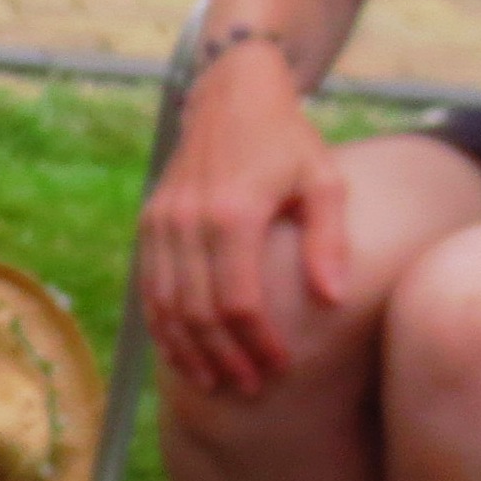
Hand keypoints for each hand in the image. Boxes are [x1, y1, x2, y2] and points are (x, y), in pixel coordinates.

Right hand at [137, 41, 349, 395]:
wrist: (230, 93)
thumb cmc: (287, 140)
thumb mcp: (324, 180)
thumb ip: (328, 240)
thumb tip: (331, 300)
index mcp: (232, 212)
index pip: (238, 301)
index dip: (257, 343)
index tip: (280, 367)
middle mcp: (188, 220)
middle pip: (198, 312)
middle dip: (225, 357)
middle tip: (251, 387)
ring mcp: (162, 221)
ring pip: (166, 305)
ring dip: (188, 350)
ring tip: (215, 382)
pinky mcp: (150, 221)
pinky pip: (149, 285)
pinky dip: (162, 324)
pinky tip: (181, 351)